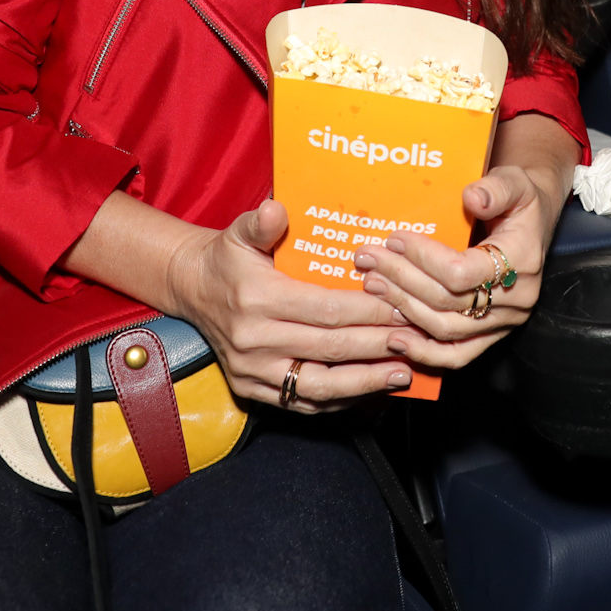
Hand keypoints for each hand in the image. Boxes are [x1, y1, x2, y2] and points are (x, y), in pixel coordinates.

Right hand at [168, 198, 417, 410]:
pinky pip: (303, 403)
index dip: (370, 311)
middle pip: (330, 348)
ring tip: (404, 372)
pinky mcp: (252, 390)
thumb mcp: (239, 232)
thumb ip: (261, 222)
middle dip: (379, 344)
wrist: (192, 290)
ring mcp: (252, 371)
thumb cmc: (228, 259)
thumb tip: (276, 207)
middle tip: (418, 338)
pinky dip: (340, 399)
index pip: (326, 310)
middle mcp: (254, 341)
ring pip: (319, 385)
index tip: (405, 306)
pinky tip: (370, 389)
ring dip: (366, 382)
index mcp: (257, 300)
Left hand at [350, 162, 561, 371]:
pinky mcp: (492, 335)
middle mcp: (517, 298)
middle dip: (401, 280)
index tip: (394, 238)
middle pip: (447, 302)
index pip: (461, 272)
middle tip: (369, 260)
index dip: (422, 258)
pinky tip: (394, 337)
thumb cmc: (519, 200)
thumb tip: (473, 197)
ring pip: (445, 328)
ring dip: (403, 308)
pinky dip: (424, 352)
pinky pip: (457, 355)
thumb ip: (495, 188)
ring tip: (373, 284)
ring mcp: (505, 322)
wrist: (533, 224)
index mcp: (523, 260)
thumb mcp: (513, 182)